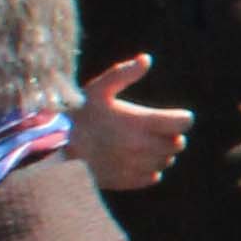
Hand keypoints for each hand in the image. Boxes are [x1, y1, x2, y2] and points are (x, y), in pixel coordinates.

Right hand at [71, 55, 193, 193]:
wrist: (57, 150)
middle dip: (170, 136)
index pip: (183, 123)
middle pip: (177, 144)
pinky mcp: (129, 181)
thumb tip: (146, 59)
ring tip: (141, 143)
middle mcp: (142, 147)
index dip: (181, 118)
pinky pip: (153, 177)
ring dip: (160, 153)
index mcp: (139, 123)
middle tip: (152, 130)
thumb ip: (122, 74)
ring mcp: (136, 166)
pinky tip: (133, 159)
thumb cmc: (80, 116)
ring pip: (166, 161)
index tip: (172, 116)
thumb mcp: (98, 90)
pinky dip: (148, 169)